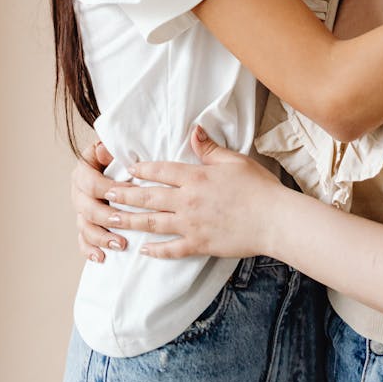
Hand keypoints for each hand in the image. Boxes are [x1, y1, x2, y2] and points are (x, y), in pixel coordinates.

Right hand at [72, 140, 126, 262]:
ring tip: (120, 245)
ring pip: (85, 227)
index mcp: (83, 171)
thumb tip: (103, 151)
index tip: (132, 191)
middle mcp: (78, 191)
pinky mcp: (85, 224)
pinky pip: (83, 240)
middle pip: (87, 208)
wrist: (113, 162)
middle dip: (106, 217)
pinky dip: (90, 250)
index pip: (91, 182)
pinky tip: (101, 258)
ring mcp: (80, 210)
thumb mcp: (114, 146)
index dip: (109, 188)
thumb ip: (109, 148)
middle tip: (125, 222)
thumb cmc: (118, 154)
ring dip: (101, 238)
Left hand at [101, 127, 283, 259]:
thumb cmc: (258, 187)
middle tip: (108, 194)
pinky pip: (172, 249)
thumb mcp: (234, 161)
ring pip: (154, 223)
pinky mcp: (199, 245)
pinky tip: (143, 249)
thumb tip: (194, 131)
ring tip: (113, 219)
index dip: (143, 169)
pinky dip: (155, 251)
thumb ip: (210, 149)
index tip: (129, 169)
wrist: (274, 220)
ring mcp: (192, 225)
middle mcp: (188, 201)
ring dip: (131, 221)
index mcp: (196, 177)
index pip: (161, 171)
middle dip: (126, 195)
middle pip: (150, 197)